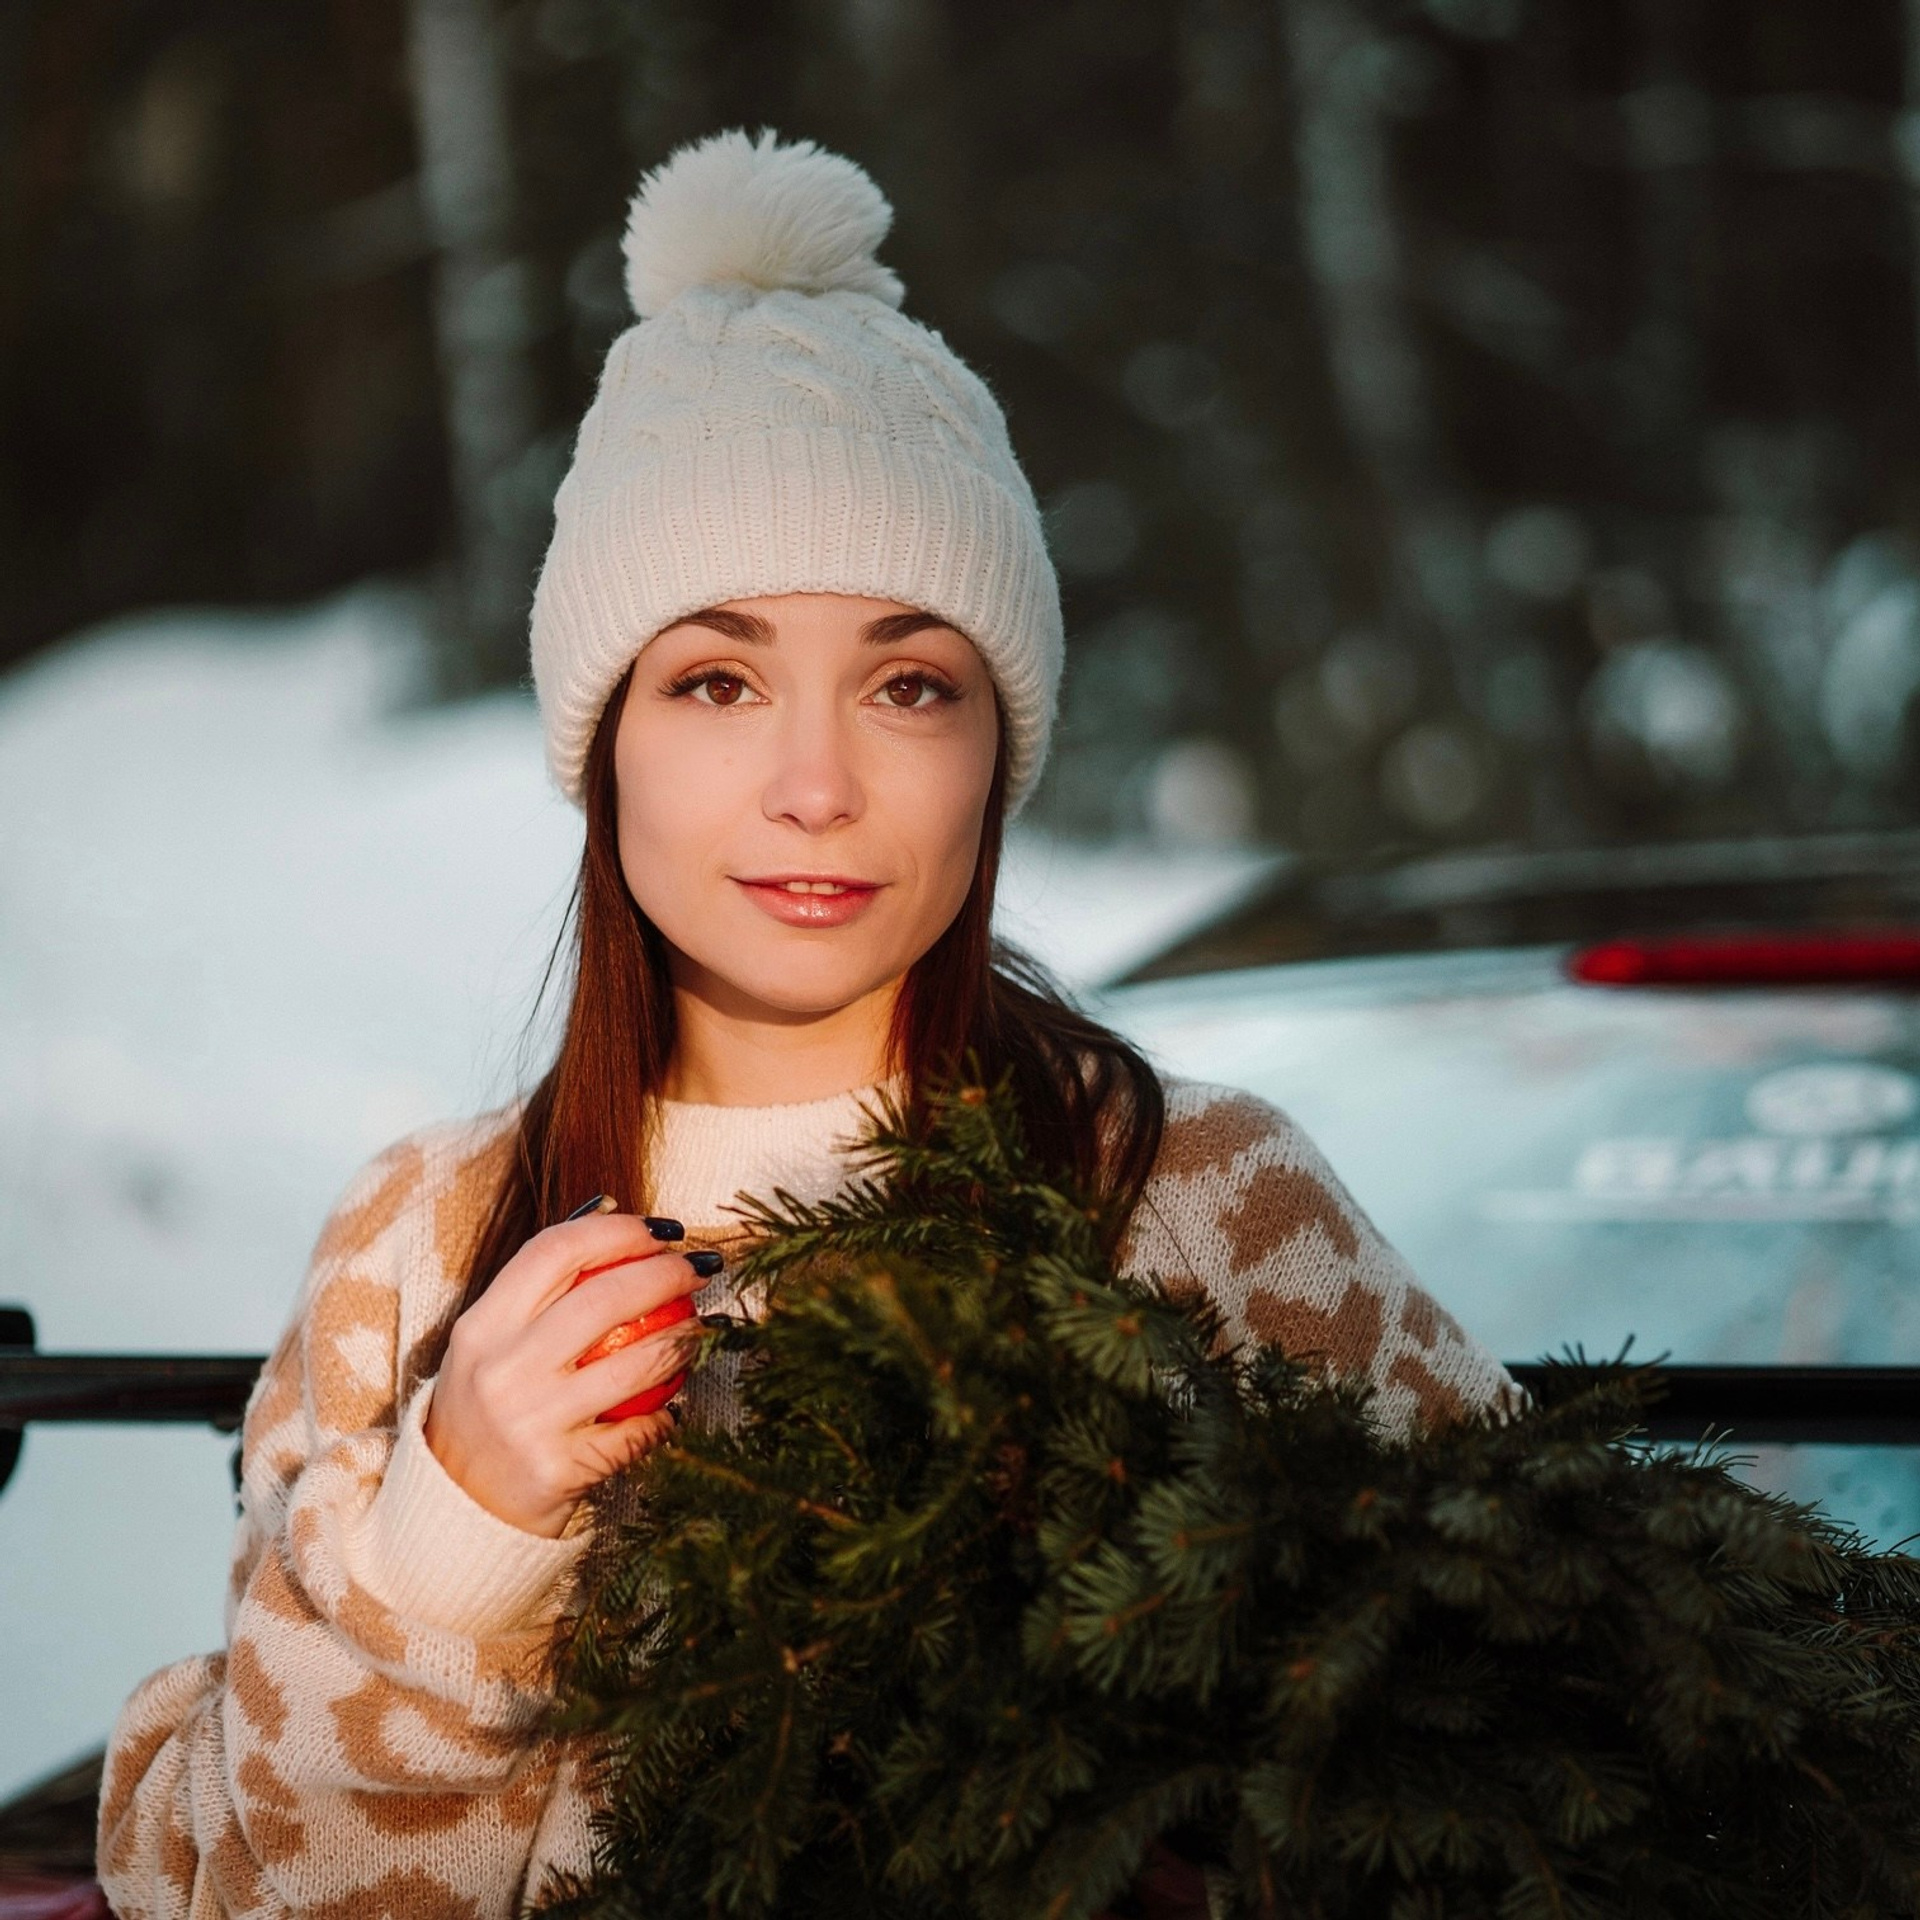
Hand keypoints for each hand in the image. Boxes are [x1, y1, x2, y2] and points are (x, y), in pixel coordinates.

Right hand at [423, 1211, 708, 1537]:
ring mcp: (530, 1423)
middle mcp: (501, 1370)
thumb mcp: (490, 1341)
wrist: (455, 1509)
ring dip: (685, 1340)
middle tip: (702, 1268)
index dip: (618, 1230)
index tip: (663, 1228)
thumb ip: (540, 1281)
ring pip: (634, 1365)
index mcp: (481, 1328)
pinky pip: (636, 1433)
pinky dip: (666, 1416)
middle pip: (601, 1300)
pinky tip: (682, 1401)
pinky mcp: (559, 1471)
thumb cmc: (488, 1406)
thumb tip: (608, 1209)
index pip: (554, 1251)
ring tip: (706, 1327)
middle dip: (667, 1274)